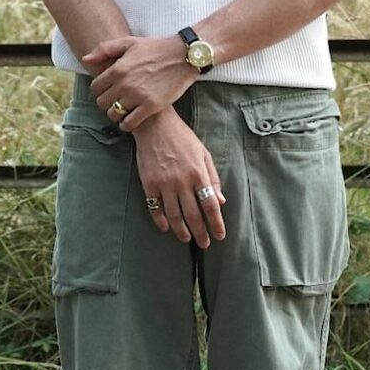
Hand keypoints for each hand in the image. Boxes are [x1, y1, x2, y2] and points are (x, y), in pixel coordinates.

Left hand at [83, 35, 196, 130]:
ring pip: (114, 114)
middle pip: (102, 102)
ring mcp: (138, 96)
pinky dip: (126, 125)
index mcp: (117, 69)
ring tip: (122, 111)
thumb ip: (105, 49)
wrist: (183, 56)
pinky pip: (130, 123)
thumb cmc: (156, 48)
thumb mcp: (129, 42)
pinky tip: (129, 121)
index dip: (99, 90)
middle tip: (114, 101)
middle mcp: (125, 84)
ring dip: (115, 115)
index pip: (95, 87)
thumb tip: (85, 60)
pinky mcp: (151, 106)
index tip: (107, 91)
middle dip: (106, 103)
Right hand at [133, 109, 225, 245]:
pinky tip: (166, 227)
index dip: (216, 223)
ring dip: (181, 230)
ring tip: (187, 238)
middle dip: (201, 232)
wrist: (154, 125)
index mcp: (198, 173)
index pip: (210, 204)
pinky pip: (155, 207)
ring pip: (174, 215)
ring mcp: (164, 183)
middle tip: (204, 244)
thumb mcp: (203, 153)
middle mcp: (181, 181)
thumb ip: (213, 177)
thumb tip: (220, 201)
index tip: (219, 235)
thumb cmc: (182, 138)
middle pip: (193, 214)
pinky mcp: (148, 183)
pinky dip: (160, 220)